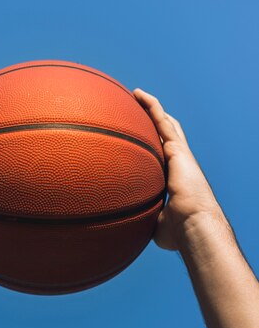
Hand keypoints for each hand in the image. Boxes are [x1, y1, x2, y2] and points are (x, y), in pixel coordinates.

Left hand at [132, 88, 223, 250]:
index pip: (165, 157)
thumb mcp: (158, 223)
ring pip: (165, 123)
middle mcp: (179, 162)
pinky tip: (138, 94)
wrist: (195, 225)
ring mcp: (179, 153)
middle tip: (140, 111)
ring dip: (151, 108)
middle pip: (168, 135)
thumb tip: (133, 227)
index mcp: (176, 179)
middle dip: (155, 122)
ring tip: (136, 95)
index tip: (144, 140)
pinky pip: (160, 119)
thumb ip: (148, 219)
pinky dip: (150, 105)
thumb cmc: (179, 232)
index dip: (157, 146)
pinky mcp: (176, 147)